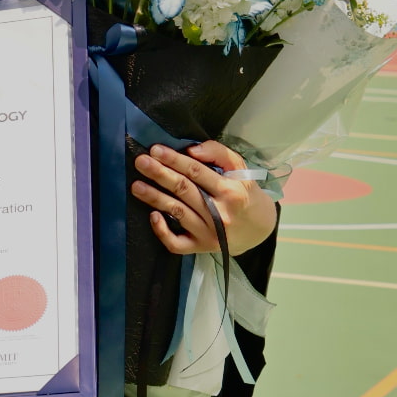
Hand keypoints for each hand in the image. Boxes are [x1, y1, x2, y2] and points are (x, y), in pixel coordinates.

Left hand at [132, 141, 275, 255]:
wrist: (259, 229)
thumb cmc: (244, 193)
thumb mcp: (240, 168)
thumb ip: (218, 153)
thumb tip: (191, 150)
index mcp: (229, 190)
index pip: (196, 172)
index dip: (174, 159)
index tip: (156, 149)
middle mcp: (220, 214)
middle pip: (184, 190)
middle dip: (160, 174)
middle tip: (141, 162)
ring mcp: (209, 233)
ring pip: (177, 213)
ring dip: (155, 198)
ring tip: (136, 186)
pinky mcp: (201, 247)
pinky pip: (177, 244)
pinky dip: (162, 232)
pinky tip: (152, 216)